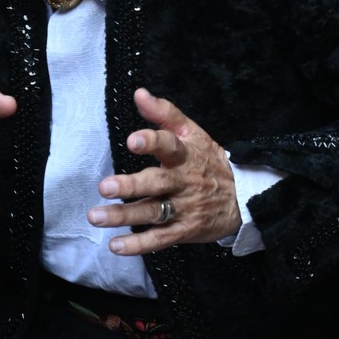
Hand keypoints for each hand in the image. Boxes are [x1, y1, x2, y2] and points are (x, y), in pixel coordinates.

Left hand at [88, 87, 240, 254]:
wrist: (242, 198)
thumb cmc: (209, 161)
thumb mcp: (193, 133)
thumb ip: (164, 113)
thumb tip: (138, 93)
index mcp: (185, 154)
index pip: (169, 145)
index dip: (151, 142)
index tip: (132, 141)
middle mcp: (183, 182)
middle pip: (157, 183)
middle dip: (131, 186)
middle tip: (105, 187)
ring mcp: (184, 208)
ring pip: (153, 212)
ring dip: (124, 216)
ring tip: (96, 216)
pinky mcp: (184, 231)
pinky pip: (160, 239)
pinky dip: (138, 245)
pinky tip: (116, 245)